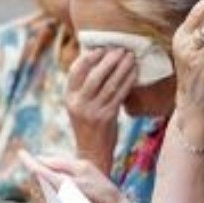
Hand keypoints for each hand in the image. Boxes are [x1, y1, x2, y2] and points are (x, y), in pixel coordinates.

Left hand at [19, 150, 131, 202]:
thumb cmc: (102, 189)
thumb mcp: (85, 168)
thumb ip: (61, 163)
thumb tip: (40, 159)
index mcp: (62, 184)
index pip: (37, 170)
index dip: (27, 160)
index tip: (22, 153)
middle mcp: (55, 200)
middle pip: (34, 181)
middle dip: (36, 170)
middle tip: (44, 163)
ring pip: (37, 191)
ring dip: (40, 182)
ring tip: (56, 178)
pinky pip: (43, 201)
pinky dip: (45, 192)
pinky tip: (59, 190)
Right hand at [66, 47, 136, 172]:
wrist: (92, 153)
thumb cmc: (89, 126)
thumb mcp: (80, 106)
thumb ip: (85, 88)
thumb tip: (100, 61)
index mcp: (69, 98)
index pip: (75, 71)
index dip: (88, 57)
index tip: (101, 48)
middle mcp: (78, 104)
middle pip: (94, 75)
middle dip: (109, 60)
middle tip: (121, 49)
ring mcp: (92, 111)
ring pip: (109, 84)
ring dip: (121, 68)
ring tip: (130, 57)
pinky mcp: (106, 118)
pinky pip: (119, 95)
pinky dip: (128, 82)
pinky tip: (134, 73)